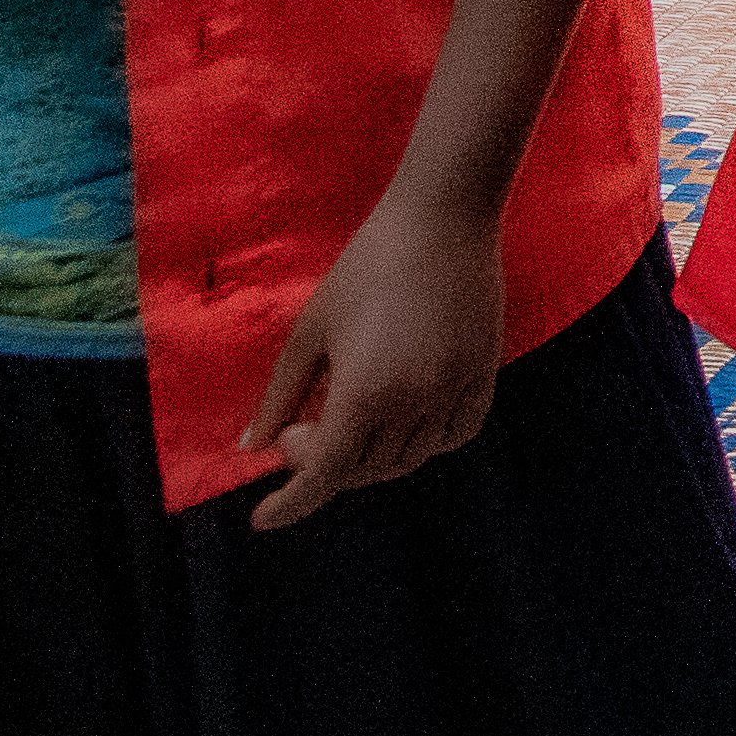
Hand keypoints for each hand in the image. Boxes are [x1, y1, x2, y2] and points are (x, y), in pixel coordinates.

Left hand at [239, 188, 503, 529]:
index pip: (323, 476)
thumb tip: (251, 446)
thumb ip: (279, 394)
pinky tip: (402, 418)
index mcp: (364, 393)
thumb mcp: (311, 329)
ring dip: (371, 456)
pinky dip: (425, 442)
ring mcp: (455, 389)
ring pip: (410, 458)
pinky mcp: (484, 373)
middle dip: (323, 463)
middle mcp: (414, 402)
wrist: (444, 217)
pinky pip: (455, 434)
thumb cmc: (368, 265)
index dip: (290, 504)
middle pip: (363, 471)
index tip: (262, 518)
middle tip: (300, 425)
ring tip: (348, 416)